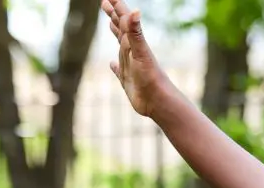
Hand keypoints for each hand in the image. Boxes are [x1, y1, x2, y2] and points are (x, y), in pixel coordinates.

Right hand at [103, 0, 168, 116]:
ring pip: (120, 45)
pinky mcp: (127, 80)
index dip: (116, 6)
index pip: (123, 19)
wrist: (158, 102)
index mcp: (133, 42)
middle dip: (113, 15)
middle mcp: (131, 51)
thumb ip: (136, 32)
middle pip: (121, 28)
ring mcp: (129, 65)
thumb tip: (134, 11)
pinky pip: (118, 70)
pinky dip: (114, 66)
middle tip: (105, 3)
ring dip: (116, 34)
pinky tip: (111, 65)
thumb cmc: (151, 77)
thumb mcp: (141, 52)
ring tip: (110, 25)